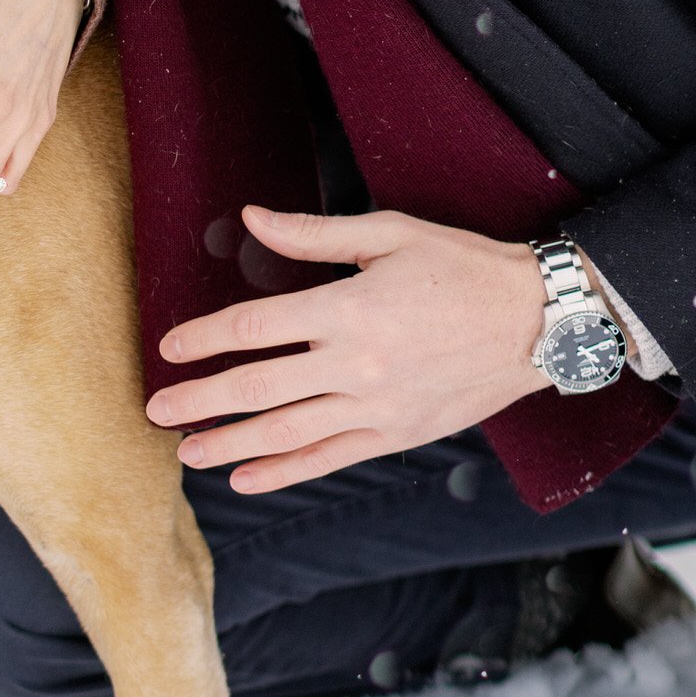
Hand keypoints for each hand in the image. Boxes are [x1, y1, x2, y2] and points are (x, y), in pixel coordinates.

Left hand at [149, 205, 549, 492]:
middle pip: (259, 386)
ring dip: (230, 444)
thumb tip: (250, 217)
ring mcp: (377, 406)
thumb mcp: (388, 234)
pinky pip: (330, 458)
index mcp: (349, 307)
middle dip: (201, 401)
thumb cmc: (462, 267)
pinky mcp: (397, 433)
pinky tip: (246, 479)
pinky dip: (285, 473)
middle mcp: (357, 363)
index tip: (170, 348)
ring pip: (288, 432)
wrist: (539, 321)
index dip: (205, 338)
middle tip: (156, 409)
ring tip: (187, 452)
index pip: (255, 327)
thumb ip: (312, 233)